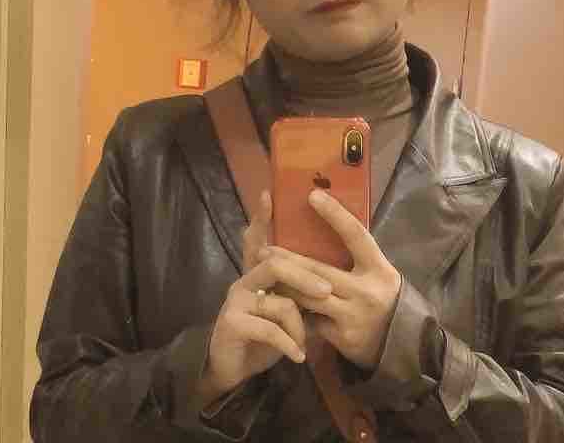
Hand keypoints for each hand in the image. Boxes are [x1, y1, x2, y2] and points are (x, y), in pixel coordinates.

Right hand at [200, 191, 332, 404]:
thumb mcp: (284, 312)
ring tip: (306, 341)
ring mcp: (236, 300)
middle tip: (326, 291)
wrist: (232, 370)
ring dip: (299, 325)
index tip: (269, 194)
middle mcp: (244, 280)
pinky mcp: (232, 323)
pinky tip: (297, 356)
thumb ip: (297, 293)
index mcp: (257, 273)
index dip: (262, 217)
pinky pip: (271, 328)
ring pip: (279, 301)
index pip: (259, 239)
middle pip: (276, 264)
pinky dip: (289, 344)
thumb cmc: (264, 337)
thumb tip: (331, 280)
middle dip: (305, 277)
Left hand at [263, 189, 401, 369]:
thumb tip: (327, 224)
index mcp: (378, 267)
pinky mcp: (342, 338)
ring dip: (285, 285)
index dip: (335, 214)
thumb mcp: (378, 272)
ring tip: (263, 274)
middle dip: (289, 260)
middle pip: (319, 271)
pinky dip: (296, 312)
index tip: (312, 196)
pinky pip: (312, 322)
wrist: (401, 344)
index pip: (355, 234)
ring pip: (309, 297)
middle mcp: (366, 290)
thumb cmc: (384, 297)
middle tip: (264, 249)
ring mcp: (353, 315)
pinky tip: (277, 305)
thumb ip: (356, 256)